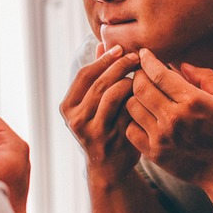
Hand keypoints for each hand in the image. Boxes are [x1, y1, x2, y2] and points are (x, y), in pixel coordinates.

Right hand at [60, 44, 140, 180]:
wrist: (109, 167)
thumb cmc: (102, 126)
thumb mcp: (92, 103)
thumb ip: (96, 75)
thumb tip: (101, 44)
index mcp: (68, 107)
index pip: (85, 74)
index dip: (103, 59)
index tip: (120, 49)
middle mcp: (76, 120)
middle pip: (100, 82)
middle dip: (120, 65)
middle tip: (135, 56)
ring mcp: (93, 131)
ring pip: (113, 94)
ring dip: (129, 79)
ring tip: (140, 73)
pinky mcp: (112, 139)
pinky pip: (126, 110)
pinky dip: (136, 97)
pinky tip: (144, 91)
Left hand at [126, 48, 212, 188]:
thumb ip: (205, 76)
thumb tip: (181, 65)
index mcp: (192, 100)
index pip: (159, 74)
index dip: (147, 60)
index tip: (144, 54)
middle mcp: (174, 118)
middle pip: (140, 87)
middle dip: (137, 74)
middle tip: (140, 71)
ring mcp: (162, 137)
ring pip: (132, 106)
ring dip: (134, 96)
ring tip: (141, 93)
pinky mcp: (154, 154)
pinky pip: (130, 129)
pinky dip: (133, 119)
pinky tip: (142, 115)